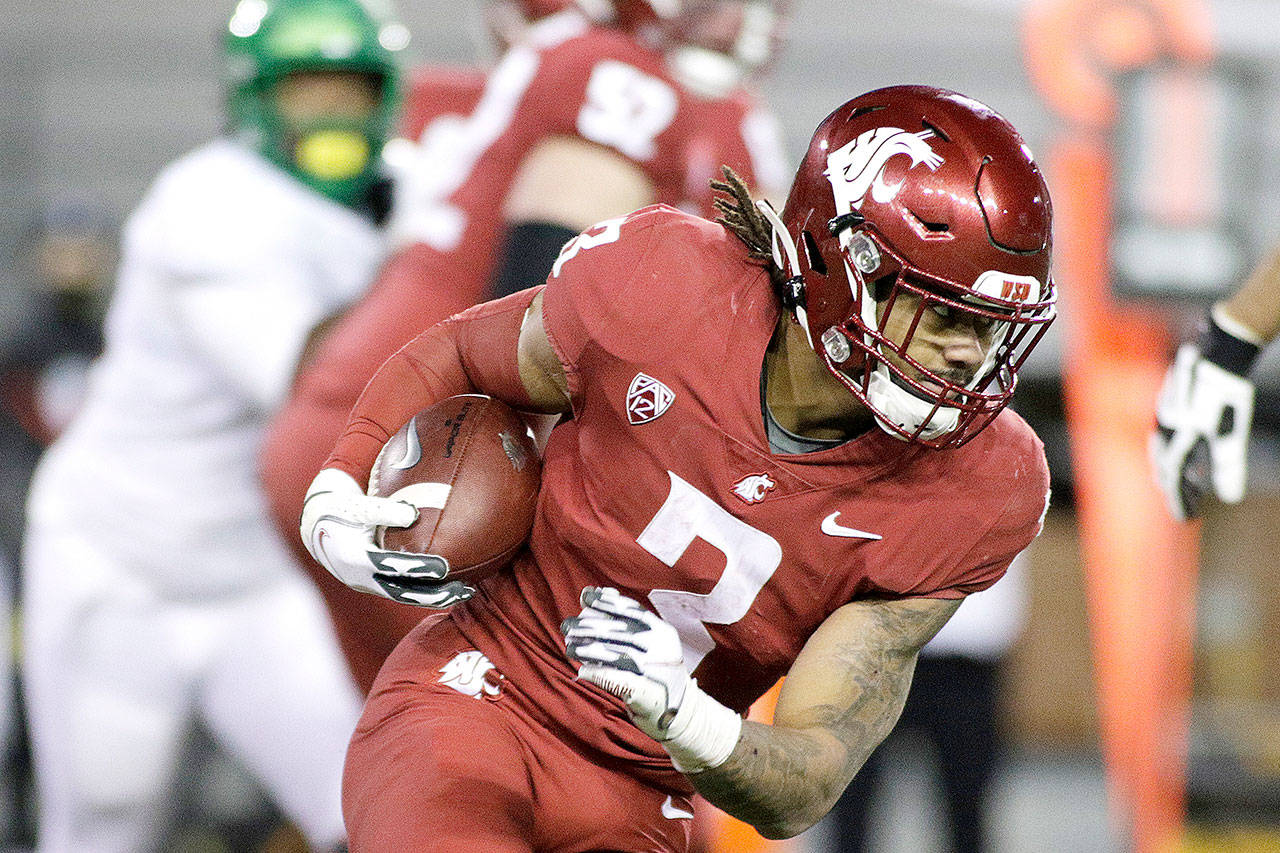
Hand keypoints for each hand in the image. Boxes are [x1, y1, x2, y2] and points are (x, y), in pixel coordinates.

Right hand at [300, 468, 474, 606]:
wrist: (317, 525)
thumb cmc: (341, 510)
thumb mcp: (357, 506)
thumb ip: (384, 510)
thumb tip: (413, 514)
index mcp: (355, 558)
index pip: (392, 567)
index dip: (419, 568)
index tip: (444, 566)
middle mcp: (360, 578)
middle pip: (402, 593)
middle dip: (434, 594)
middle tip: (464, 589)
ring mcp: (366, 585)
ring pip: (404, 598)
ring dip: (434, 598)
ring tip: (464, 593)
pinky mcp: (373, 585)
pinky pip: (402, 593)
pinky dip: (424, 593)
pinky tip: (449, 588)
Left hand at [562, 587, 740, 772]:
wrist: (681, 713)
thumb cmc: (658, 673)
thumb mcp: (652, 643)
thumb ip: (629, 622)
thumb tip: (601, 592)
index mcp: (663, 633)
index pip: (633, 611)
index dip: (608, 603)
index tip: (586, 597)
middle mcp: (662, 650)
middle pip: (621, 632)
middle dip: (591, 626)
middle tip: (568, 625)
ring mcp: (655, 671)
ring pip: (616, 654)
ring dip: (589, 650)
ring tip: (570, 646)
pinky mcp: (645, 693)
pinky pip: (617, 680)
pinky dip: (597, 674)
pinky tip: (582, 671)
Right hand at [1151, 343, 1254, 520]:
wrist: (1219, 348)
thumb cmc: (1228, 391)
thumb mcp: (1232, 432)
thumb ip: (1229, 464)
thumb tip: (1230, 496)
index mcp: (1177, 436)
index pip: (1173, 477)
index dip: (1179, 498)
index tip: (1186, 517)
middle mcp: (1164, 425)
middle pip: (1162, 463)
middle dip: (1171, 485)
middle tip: (1181, 501)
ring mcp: (1165, 410)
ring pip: (1161, 445)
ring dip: (1170, 465)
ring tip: (1181, 477)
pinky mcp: (1171, 397)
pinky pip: (1166, 428)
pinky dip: (1173, 444)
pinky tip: (1186, 443)